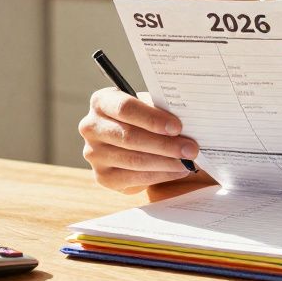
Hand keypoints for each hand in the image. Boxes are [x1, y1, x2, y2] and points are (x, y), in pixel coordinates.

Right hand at [79, 88, 198, 193]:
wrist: (130, 140)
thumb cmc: (143, 118)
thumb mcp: (149, 107)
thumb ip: (161, 111)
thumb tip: (188, 125)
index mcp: (101, 102)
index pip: (125, 108)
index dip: (152, 118)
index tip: (177, 127)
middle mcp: (91, 127)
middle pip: (129, 137)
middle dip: (165, 145)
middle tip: (190, 149)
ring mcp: (93, 154)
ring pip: (134, 160)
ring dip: (166, 162)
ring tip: (187, 161)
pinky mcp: (102, 177)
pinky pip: (134, 178)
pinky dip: (160, 175)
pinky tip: (177, 171)